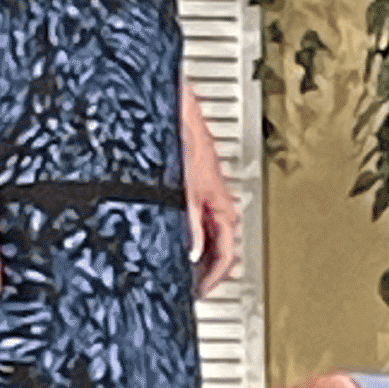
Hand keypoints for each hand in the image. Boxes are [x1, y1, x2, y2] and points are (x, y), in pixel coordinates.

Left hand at [181, 87, 240, 294]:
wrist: (171, 97)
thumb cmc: (182, 126)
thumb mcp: (182, 182)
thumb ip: (186, 216)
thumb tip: (188, 249)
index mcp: (220, 200)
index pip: (228, 250)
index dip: (216, 274)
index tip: (200, 289)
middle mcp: (211, 195)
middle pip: (217, 242)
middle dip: (204, 265)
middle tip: (188, 283)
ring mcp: (197, 186)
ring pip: (202, 226)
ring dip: (192, 245)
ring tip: (176, 263)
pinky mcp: (182, 176)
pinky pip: (186, 210)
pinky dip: (179, 224)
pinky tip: (159, 228)